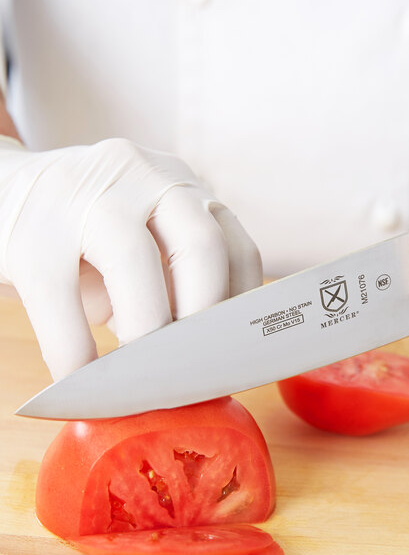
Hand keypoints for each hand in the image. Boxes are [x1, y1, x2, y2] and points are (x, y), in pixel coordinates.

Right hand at [0, 137, 261, 378]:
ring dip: (145, 331)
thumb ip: (174, 284)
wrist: (5, 192)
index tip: (229, 355)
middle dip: (204, 319)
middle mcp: (144, 176)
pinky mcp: (29, 228)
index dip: (239, 312)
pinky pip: (60, 298)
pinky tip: (81, 378)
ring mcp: (84, 193)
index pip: (236, 249)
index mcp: (181, 188)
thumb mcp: (144, 246)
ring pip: (133, 261)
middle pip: (202, 246)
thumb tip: (196, 360)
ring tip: (142, 376)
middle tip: (193, 368)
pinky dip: (75, 351)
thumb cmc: (88, 235)